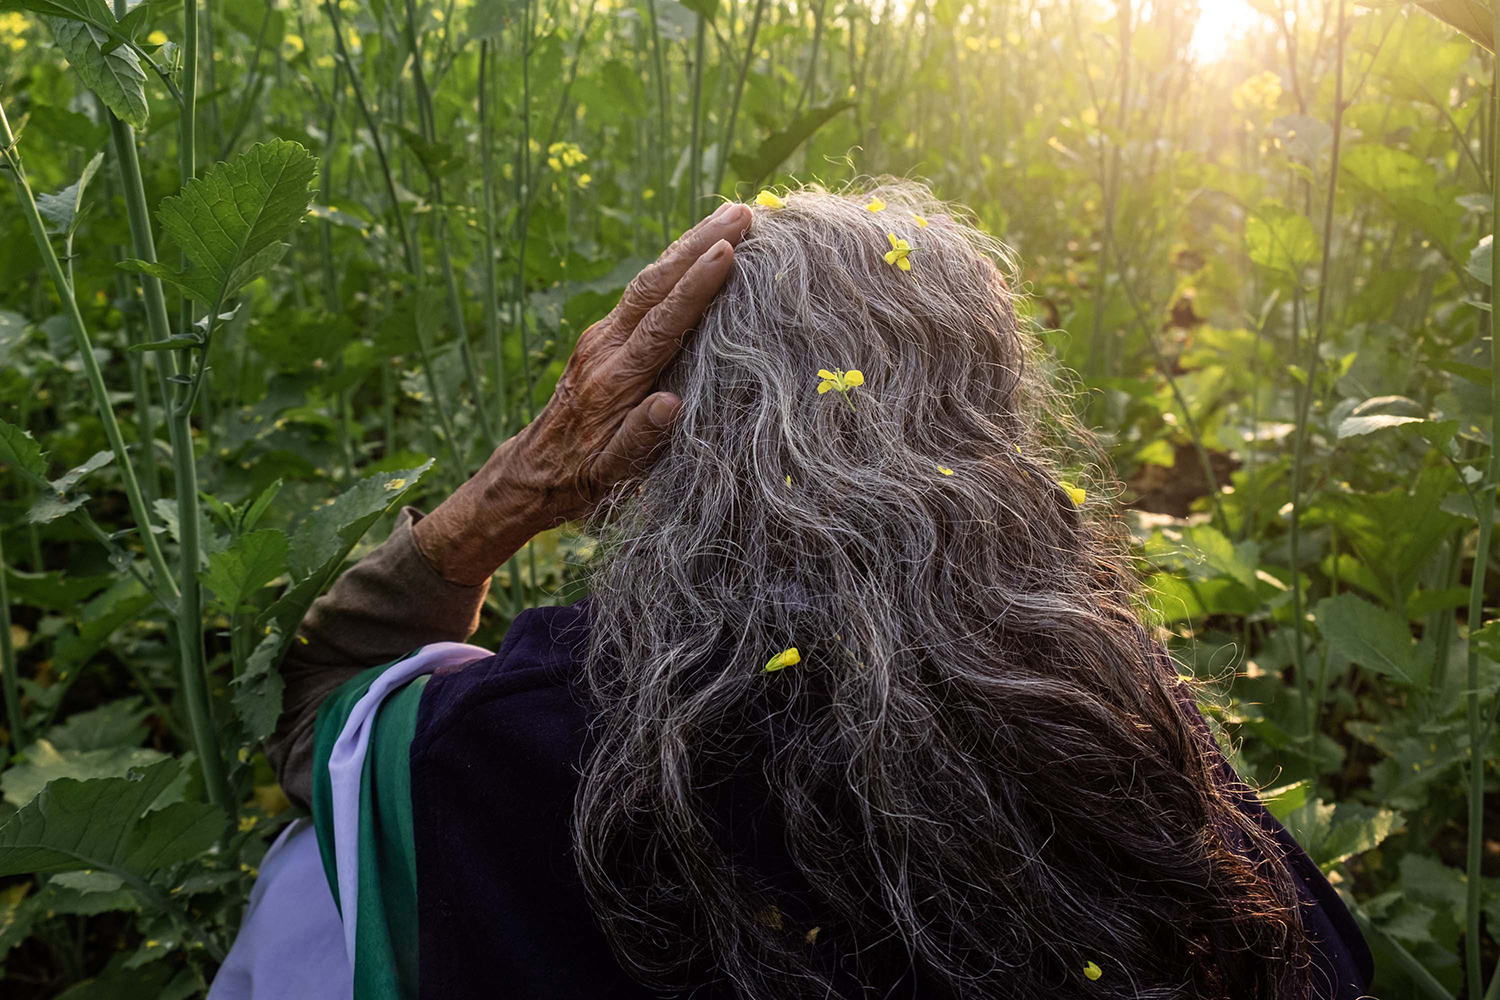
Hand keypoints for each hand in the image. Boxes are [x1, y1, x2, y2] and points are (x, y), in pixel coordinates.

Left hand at [413, 202, 752, 585]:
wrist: (535, 470)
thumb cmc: (582, 478)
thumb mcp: (612, 474)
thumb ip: (640, 439)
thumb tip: (671, 403)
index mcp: (613, 380)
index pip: (661, 324)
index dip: (696, 287)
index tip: (728, 252)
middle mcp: (604, 348)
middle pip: (654, 285)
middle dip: (697, 244)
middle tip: (741, 213)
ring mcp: (600, 337)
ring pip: (647, 280)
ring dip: (687, 243)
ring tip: (729, 214)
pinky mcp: (603, 337)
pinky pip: (643, 292)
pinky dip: (674, 263)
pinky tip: (698, 245)